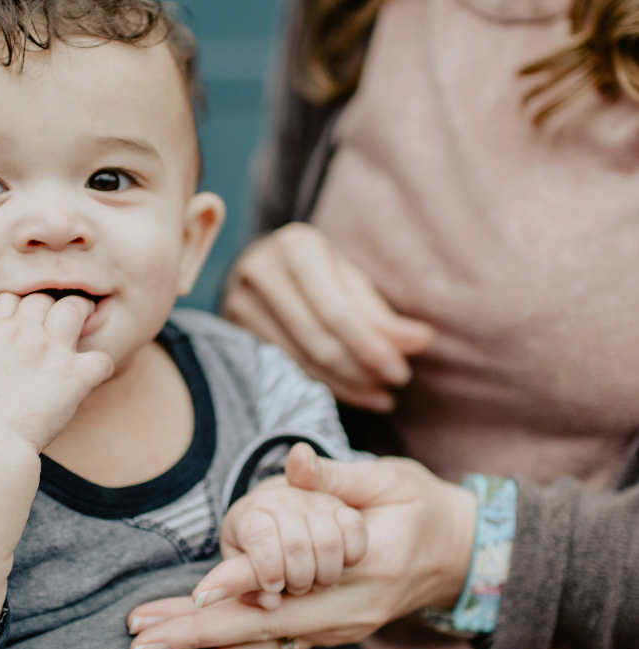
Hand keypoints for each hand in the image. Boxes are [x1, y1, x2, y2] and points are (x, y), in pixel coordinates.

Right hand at [0, 292, 113, 451]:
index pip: (10, 298)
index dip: (17, 307)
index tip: (21, 320)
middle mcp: (24, 333)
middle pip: (43, 299)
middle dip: (48, 307)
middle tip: (55, 319)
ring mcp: (52, 352)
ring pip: (75, 310)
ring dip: (81, 313)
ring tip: (85, 320)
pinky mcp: (74, 377)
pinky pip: (101, 359)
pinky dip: (101, 365)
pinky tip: (94, 374)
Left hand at [127, 452, 475, 648]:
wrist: (460, 554)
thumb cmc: (421, 508)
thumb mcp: (390, 480)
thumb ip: (339, 476)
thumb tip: (297, 461)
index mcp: (366, 566)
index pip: (291, 580)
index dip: (241, 585)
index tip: (196, 595)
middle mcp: (348, 609)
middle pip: (263, 626)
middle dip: (197, 634)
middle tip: (142, 640)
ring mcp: (341, 626)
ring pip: (264, 641)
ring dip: (205, 643)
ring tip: (150, 643)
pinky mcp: (333, 629)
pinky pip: (279, 645)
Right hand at [222, 223, 434, 411]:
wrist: (260, 265)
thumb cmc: (317, 271)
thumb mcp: (349, 279)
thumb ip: (382, 314)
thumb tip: (421, 341)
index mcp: (297, 246)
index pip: (337, 311)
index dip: (371, 347)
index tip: (401, 371)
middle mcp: (262, 270)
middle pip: (318, 338)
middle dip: (361, 368)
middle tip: (393, 385)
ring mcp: (239, 301)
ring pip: (301, 358)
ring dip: (346, 384)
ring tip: (379, 395)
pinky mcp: (233, 329)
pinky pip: (285, 368)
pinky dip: (323, 385)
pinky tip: (352, 393)